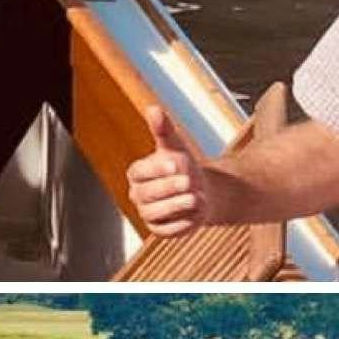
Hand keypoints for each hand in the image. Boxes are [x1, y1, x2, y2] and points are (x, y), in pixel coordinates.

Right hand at [126, 104, 217, 236]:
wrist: (201, 191)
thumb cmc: (184, 167)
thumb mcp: (175, 146)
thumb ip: (163, 130)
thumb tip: (153, 108)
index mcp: (138, 174)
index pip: (139, 172)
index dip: (156, 169)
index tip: (175, 164)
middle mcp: (138, 195)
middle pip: (147, 193)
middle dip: (169, 187)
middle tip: (188, 181)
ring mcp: (147, 213)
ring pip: (156, 213)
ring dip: (176, 205)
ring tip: (196, 197)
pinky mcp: (159, 230)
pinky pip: (167, 230)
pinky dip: (182, 222)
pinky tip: (195, 212)